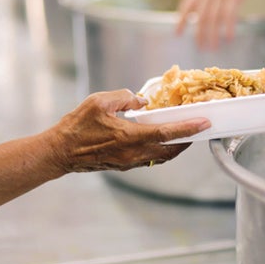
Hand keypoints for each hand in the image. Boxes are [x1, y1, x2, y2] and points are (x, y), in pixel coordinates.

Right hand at [46, 89, 210, 171]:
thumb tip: (141, 101)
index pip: (166, 133)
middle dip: (187, 138)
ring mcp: (130, 162)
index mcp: (130, 137)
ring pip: (162, 156)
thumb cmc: (76, 126)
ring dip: (176, 146)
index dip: (188, 128)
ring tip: (184, 133)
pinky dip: (162, 150)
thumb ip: (124, 97)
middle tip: (199, 126)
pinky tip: (161, 139)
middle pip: (170, 149)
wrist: (60, 152)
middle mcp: (133, 153)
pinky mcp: (125, 166)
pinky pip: (151, 159)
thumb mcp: (99, 102)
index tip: (204, 123)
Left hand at [176, 0, 264, 48]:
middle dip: (199, 34)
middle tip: (200, 47)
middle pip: (200, 16)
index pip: (187, 5)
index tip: (178, 33)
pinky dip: (228, 28)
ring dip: (213, 35)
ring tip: (213, 47)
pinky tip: (228, 39)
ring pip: (213, 18)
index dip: (182, 21)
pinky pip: (229, 15)